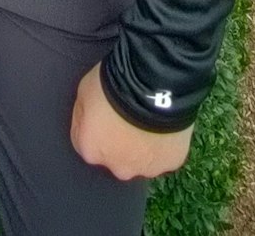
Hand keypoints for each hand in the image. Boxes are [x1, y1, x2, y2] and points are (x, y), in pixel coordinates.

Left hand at [69, 64, 192, 179]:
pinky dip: (164, 143)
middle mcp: (117, 168)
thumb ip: (84, 116)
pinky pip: (164, 154)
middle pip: (116, 157)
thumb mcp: (84, 93)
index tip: (105, 115)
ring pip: (141, 159)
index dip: (96, 128)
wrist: (152, 86)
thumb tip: (89, 122)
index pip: (88, 144)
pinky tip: (165, 125)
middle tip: (128, 117)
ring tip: (148, 121)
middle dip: (120, 142)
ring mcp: (145, 168)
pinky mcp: (170, 163)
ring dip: (143, 145)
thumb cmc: (113, 88)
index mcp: (91, 150)